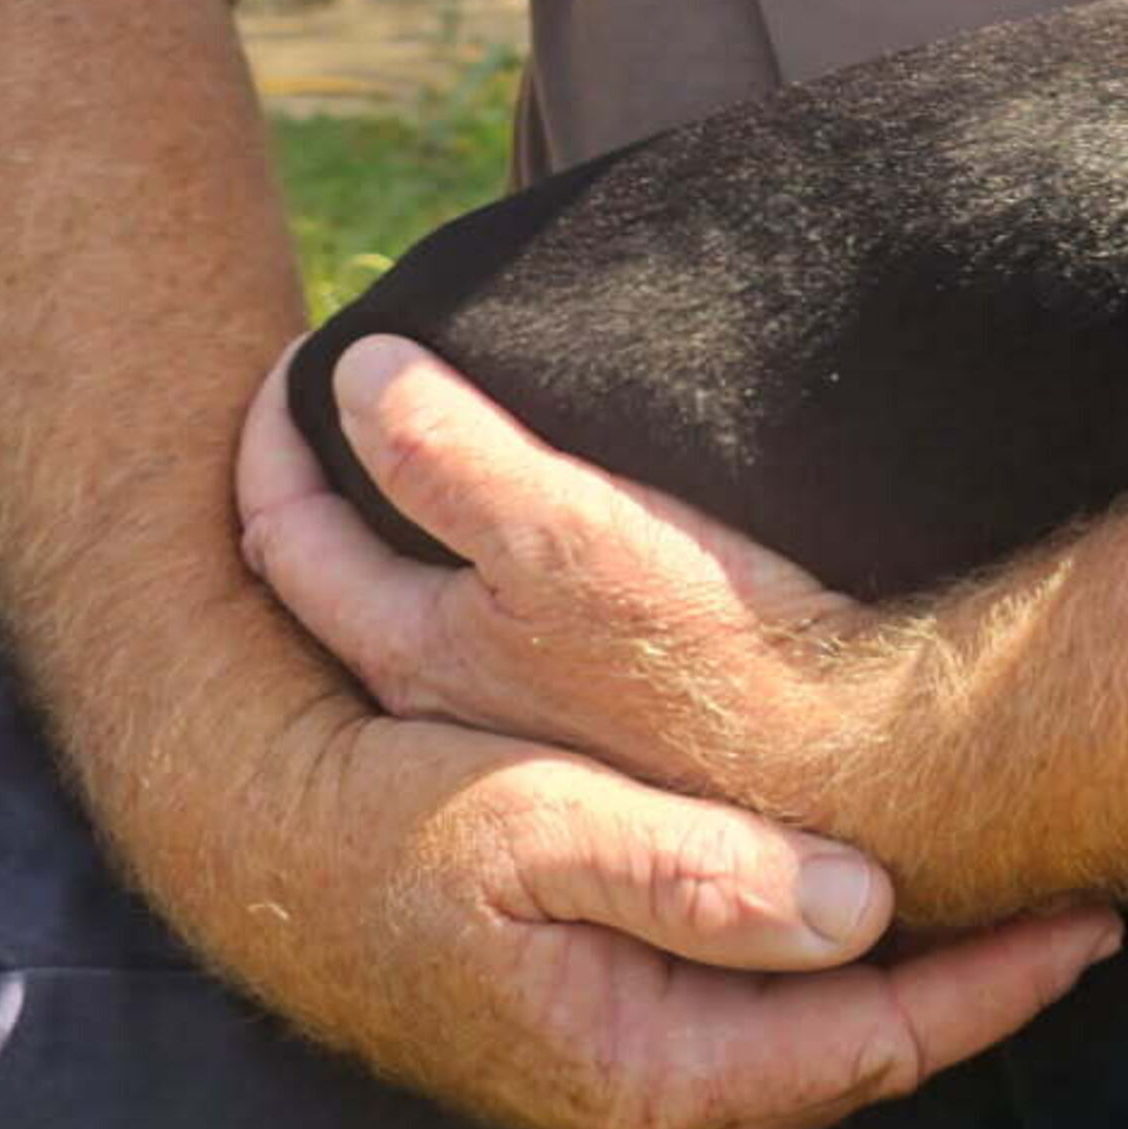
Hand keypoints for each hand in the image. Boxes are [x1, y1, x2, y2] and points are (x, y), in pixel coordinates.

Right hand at [203, 354, 1118, 1128]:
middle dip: (978, 983)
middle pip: (865, 1049)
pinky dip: (834, 966)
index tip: (1094, 913)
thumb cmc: (389, 828)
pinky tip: (875, 899)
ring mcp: (629, 1079)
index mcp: (651, 1069)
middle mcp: (652, 1103)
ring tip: (1011, 895)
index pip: (879, 1039)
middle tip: (1082, 897)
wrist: (261, 850)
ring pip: (817, 1036)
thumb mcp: (536, 825)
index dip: (1000, 979)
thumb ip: (695, 873)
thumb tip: (858, 912)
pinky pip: (764, 1015)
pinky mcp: (609, 1038)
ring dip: (911, 975)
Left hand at [235, 334, 868, 807]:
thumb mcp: (570, 542)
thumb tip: (357, 369)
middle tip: (324, 405)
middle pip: (328, 585)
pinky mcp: (597, 730)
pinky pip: (493, 639)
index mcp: (411, 656)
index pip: (281, 535)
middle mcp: (440, 711)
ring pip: (410, 616)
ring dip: (394, 535)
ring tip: (415, 461)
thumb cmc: (718, 660)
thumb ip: (452, 457)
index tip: (294, 355)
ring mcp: (516, 729)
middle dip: (314, 486)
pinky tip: (528, 549)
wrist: (857, 773)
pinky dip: (473, 576)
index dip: (269, 432)